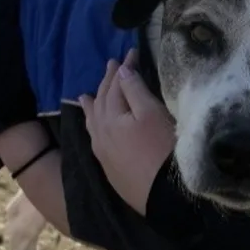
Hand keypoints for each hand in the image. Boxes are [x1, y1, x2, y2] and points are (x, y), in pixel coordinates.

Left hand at [80, 50, 174, 216]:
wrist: (163, 197)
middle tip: (111, 65)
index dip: (125, 67)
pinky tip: (94, 127)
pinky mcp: (110, 167)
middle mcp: (102, 133)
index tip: (132, 52)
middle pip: (102, 101)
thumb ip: (135, 91)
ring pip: (94, 121)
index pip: (117, 85)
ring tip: (86, 95)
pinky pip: (95, 137)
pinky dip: (92, 125)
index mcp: (112, 117)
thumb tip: (122, 71)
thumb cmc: (162, 150)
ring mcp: (103, 152)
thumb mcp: (152, 114)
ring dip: (93, 104)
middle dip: (107, 82)